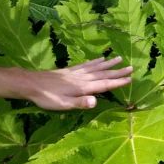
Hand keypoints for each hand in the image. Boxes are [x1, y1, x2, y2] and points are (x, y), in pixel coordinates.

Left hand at [16, 56, 133, 109]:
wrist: (31, 84)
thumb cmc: (47, 98)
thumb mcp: (63, 104)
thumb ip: (80, 103)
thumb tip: (96, 101)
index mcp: (83, 87)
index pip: (104, 85)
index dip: (117, 82)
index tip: (130, 79)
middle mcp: (82, 78)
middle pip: (103, 74)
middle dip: (118, 71)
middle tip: (132, 67)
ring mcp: (76, 73)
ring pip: (96, 67)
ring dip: (109, 64)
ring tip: (119, 58)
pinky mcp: (70, 70)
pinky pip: (86, 64)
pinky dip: (95, 61)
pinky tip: (100, 59)